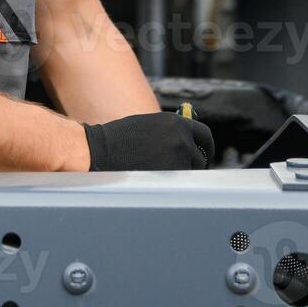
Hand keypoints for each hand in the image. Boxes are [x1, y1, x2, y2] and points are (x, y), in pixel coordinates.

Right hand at [83, 112, 213, 170]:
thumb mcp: (151, 125)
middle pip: (200, 158)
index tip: (203, 155)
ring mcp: (177, 157)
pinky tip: (154, 180)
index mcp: (176, 122)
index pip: (205, 136)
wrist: (101, 150)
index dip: (206, 148)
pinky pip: (178, 182)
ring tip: (159, 174)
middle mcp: (181, 138)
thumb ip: (172, 132)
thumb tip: (189, 144)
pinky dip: (171, 184)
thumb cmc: (121, 139)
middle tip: (182, 171)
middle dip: (193, 165)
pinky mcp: (169, 174)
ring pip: (190, 173)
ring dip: (180, 175)